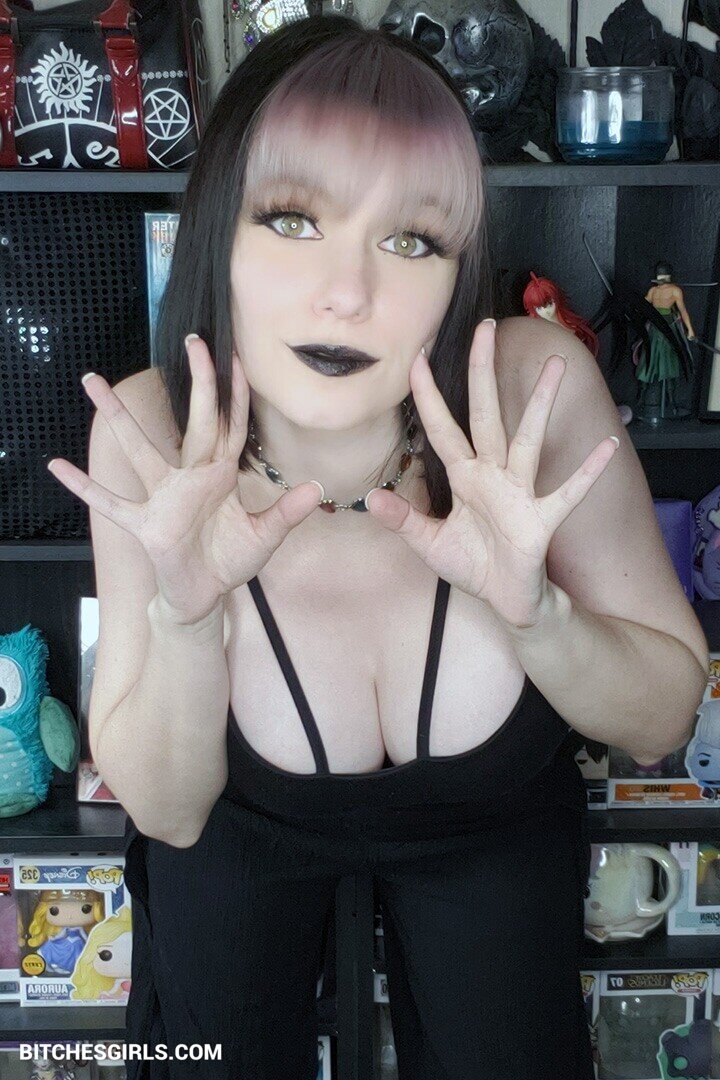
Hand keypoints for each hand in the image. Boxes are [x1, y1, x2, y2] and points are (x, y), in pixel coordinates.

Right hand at [47, 337, 321, 623]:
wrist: (204, 593)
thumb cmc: (230, 560)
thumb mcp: (265, 537)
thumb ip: (286, 513)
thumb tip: (313, 489)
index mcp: (221, 476)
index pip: (232, 427)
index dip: (237, 395)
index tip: (238, 357)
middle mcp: (192, 477)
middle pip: (195, 421)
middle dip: (197, 382)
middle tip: (194, 339)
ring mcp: (165, 497)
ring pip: (140, 449)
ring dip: (117, 418)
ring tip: (91, 381)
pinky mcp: (146, 523)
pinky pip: (111, 503)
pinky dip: (84, 487)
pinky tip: (57, 466)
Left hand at [365, 320, 618, 628]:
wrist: (507, 600)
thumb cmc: (473, 566)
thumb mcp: (429, 543)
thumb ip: (404, 520)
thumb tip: (371, 498)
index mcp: (463, 478)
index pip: (441, 429)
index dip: (428, 397)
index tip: (418, 358)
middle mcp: (492, 475)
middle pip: (485, 415)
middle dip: (483, 373)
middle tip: (486, 329)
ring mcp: (519, 493)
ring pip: (527, 440)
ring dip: (540, 405)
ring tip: (556, 366)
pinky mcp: (541, 520)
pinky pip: (566, 492)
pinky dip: (586, 471)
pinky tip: (608, 444)